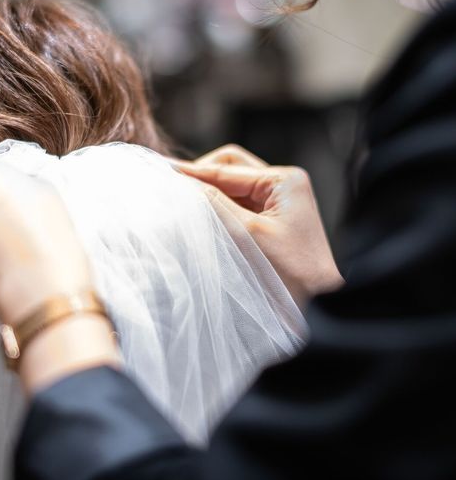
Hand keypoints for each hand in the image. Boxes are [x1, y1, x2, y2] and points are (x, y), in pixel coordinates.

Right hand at [170, 145, 343, 305]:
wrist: (319, 310)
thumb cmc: (290, 273)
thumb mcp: (246, 234)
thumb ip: (213, 203)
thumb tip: (180, 181)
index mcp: (284, 181)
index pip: (227, 169)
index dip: (192, 171)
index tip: (161, 170)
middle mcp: (283, 185)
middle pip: (229, 170)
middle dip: (201, 178)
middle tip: (171, 187)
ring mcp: (277, 202)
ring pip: (230, 187)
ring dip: (208, 193)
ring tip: (180, 200)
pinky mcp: (271, 221)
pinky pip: (237, 205)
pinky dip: (217, 208)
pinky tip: (199, 216)